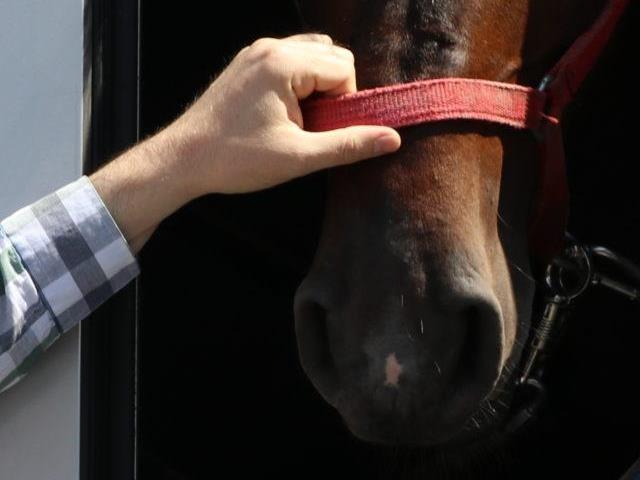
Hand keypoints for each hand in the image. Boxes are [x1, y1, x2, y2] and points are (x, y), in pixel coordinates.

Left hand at [91, 34, 400, 251]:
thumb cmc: (237, 159)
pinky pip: (290, 60)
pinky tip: (283, 112)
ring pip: (313, 55)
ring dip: (318, 86)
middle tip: (311, 128)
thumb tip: (392, 138)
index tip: (322, 131)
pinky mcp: (246, 63)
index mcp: (284, 64)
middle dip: (333, 93)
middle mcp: (270, 48)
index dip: (345, 104)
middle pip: (332, 56)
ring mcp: (255, 52)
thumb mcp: (299, 158)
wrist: (183, 159)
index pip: (344, 69)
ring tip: (298, 121)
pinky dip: (299, 81)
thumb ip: (348, 145)